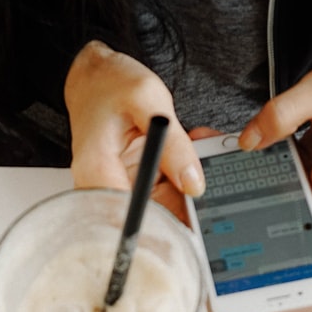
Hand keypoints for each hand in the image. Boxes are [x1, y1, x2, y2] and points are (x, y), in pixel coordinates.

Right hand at [64, 41, 206, 216]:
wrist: (95, 78)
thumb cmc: (109, 84)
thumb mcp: (148, 99)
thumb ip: (174, 143)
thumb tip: (194, 184)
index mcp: (98, 172)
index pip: (131, 221)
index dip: (165, 233)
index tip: (198, 226)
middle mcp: (105, 189)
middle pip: (149, 224)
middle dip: (189, 209)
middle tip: (216, 187)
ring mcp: (121, 191)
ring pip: (163, 212)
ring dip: (190, 193)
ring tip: (204, 154)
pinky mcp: (135, 187)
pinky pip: (165, 197)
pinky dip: (184, 182)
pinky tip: (194, 158)